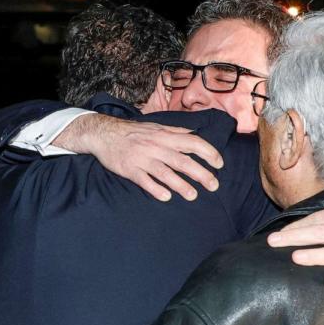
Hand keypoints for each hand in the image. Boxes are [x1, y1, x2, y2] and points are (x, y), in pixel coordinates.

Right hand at [55, 114, 223, 201]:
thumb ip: (175, 132)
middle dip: (200, 173)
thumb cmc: (133, 132)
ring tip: (193, 196)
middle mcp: (156, 147)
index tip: (219, 164)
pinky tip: (166, 197)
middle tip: (214, 185)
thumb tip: (194, 133)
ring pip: (165, 172)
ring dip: (181, 185)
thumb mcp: (156, 127)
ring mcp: (142, 159)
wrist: (104, 134)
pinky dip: (155, 189)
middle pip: (182, 161)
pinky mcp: (129, 169)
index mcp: (165, 135)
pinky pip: (144, 181)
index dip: (208, 152)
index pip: (192, 142)